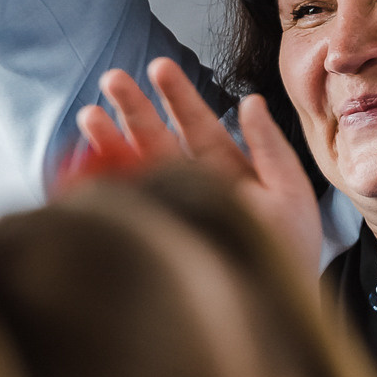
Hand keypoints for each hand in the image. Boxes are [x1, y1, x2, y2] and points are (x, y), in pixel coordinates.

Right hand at [76, 59, 324, 277]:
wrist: (279, 308)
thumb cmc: (289, 250)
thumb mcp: (290, 191)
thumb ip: (269, 146)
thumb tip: (252, 100)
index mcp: (226, 169)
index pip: (199, 126)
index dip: (179, 97)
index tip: (159, 68)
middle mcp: (194, 185)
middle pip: (160, 140)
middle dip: (135, 110)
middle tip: (112, 78)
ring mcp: (173, 209)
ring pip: (138, 167)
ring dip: (113, 141)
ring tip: (88, 115)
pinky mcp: (158, 235)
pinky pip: (127, 205)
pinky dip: (106, 184)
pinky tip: (86, 163)